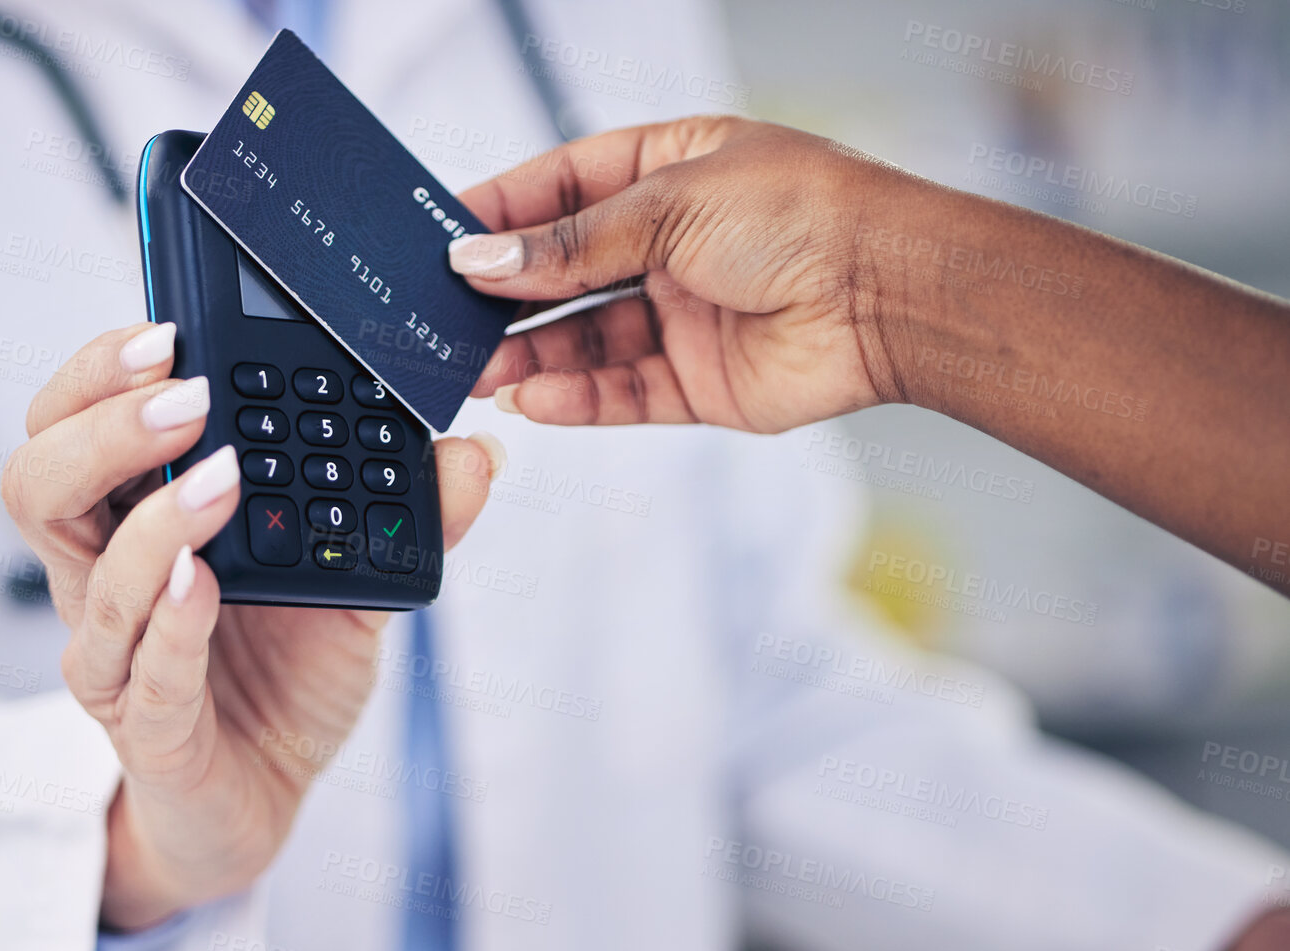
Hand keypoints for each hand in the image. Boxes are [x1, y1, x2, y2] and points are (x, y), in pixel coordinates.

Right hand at [2, 322, 500, 929]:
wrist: (265, 799)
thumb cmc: (282, 679)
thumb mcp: (353, 584)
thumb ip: (404, 520)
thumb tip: (473, 451)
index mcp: (136, 519)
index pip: (77, 420)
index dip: (104, 368)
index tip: (169, 324)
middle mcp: (105, 576)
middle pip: (38, 476)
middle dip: (101, 418)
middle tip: (183, 390)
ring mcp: (116, 655)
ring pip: (81, 567)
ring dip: (152, 512)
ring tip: (220, 472)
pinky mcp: (145, 727)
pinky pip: (144, 666)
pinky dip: (173, 618)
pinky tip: (204, 580)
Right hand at [451, 116, 899, 432]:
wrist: (890, 294)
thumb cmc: (805, 215)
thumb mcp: (668, 206)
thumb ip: (570, 244)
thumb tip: (483, 259)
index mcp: (671, 171)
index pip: (564, 187)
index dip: (504, 211)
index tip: (443, 236)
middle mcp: (674, 243)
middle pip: (567, 270)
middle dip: (507, 295)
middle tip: (445, 315)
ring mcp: (685, 313)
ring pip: (585, 338)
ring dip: (530, 353)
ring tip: (476, 367)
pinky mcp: (699, 380)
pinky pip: (622, 390)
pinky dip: (576, 396)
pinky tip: (535, 397)